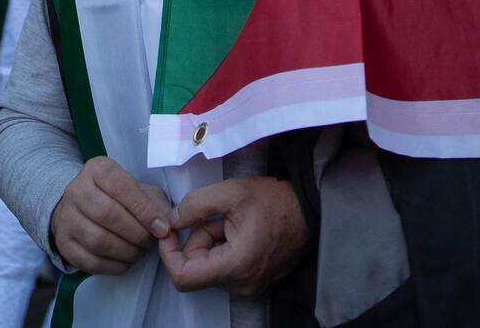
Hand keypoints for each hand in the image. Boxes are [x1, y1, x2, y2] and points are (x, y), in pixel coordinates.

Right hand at [49, 156, 173, 275]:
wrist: (81, 207)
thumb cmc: (118, 197)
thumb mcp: (137, 189)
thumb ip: (154, 202)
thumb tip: (167, 225)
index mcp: (97, 170)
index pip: (120, 187)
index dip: (144, 210)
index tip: (162, 228)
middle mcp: (76, 190)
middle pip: (107, 214)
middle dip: (136, 233)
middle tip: (150, 241)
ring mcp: (66, 218)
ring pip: (97, 240)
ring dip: (125, 251)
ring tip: (139, 251)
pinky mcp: (64, 243)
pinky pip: (90, 261)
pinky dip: (113, 266)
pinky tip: (125, 261)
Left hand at [158, 176, 309, 296]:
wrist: (310, 209)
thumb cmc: (276, 200)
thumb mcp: (231, 192)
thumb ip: (195, 205)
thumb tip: (171, 221)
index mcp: (235, 266)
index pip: (183, 277)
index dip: (169, 254)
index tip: (169, 232)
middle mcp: (242, 285)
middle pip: (196, 269)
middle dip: (197, 239)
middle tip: (215, 216)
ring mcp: (250, 287)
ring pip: (210, 268)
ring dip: (211, 242)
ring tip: (232, 221)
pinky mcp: (255, 282)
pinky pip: (224, 269)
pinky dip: (222, 249)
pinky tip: (238, 230)